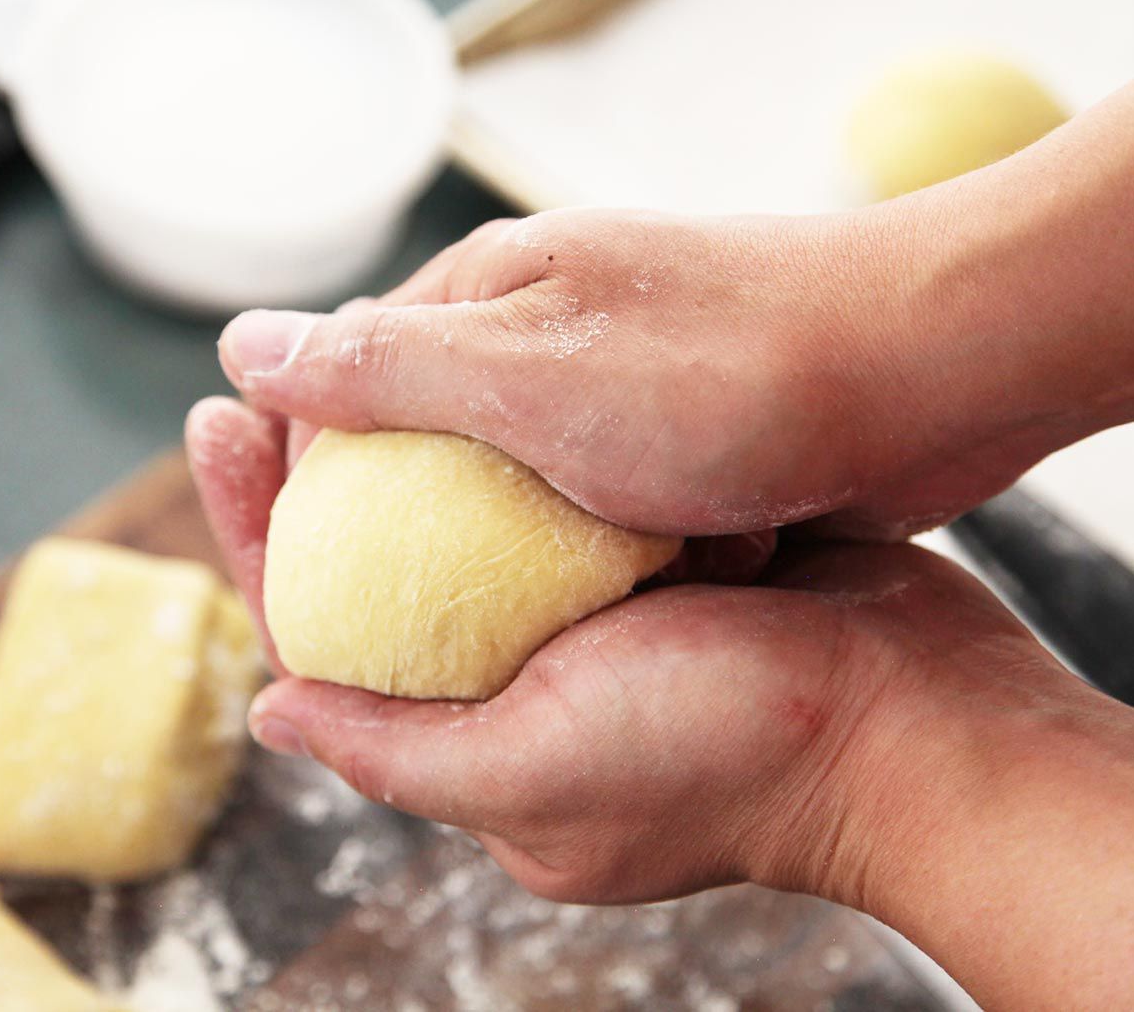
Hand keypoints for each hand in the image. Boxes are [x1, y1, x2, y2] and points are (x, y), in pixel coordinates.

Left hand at [186, 397, 1133, 1009]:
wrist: (917, 717)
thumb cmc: (728, 752)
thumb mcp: (538, 771)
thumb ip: (400, 752)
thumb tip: (271, 718)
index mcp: (475, 741)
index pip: (327, 635)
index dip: (259, 532)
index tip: (216, 432)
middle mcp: (520, 685)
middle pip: (381, 575)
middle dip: (315, 478)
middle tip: (250, 384)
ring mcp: (589, 627)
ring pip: (462, 532)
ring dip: (406, 454)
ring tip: (337, 363)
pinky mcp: (651, 572)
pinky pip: (550, 504)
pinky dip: (506, 450)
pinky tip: (466, 380)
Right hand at [215, 198, 1120, 539]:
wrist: (928, 377)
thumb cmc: (724, 376)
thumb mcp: (528, 377)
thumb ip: (382, 367)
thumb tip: (237, 347)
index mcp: (481, 295)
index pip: (343, 386)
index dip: (307, 482)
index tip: (310, 577)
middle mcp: (532, 332)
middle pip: (418, 445)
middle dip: (409, 535)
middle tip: (423, 620)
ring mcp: (605, 384)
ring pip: (505, 491)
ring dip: (502, 556)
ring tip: (517, 622)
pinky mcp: (669, 435)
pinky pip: (588, 511)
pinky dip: (586, 556)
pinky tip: (607, 599)